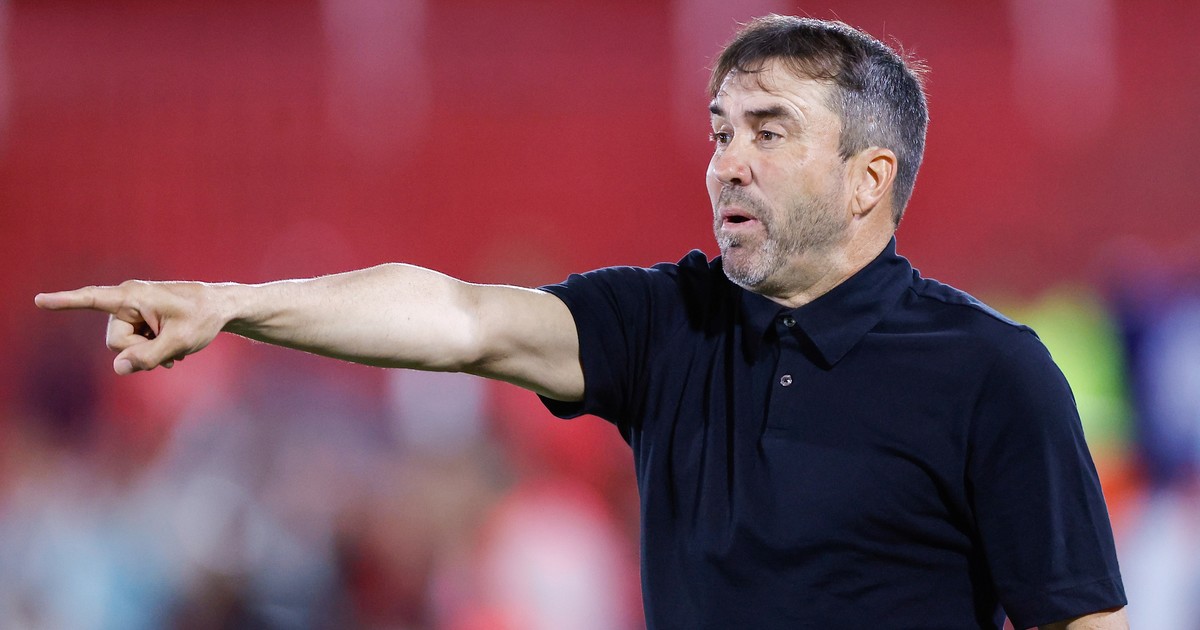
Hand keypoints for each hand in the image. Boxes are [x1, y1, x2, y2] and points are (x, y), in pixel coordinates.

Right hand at [35, 281, 229, 374]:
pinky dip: (150, 351)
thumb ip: (148, 357)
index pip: (93, 299)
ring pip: (124, 347)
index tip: (39, 300)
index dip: (65, 302)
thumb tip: (117, 369)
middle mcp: (127, 300)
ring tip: (173, 345)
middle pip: (115, 342)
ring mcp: (132, 311)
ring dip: (147, 352)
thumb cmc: (203, 318)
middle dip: (139, 351)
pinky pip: (132, 346)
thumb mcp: (180, 342)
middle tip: (169, 344)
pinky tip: (172, 350)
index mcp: (133, 296)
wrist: (220, 308)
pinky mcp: (138, 320)